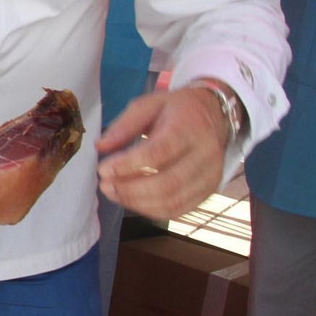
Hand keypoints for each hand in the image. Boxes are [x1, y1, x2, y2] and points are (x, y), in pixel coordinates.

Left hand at [96, 87, 231, 218]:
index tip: (102, 170)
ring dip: (137, 203)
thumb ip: (124, 125)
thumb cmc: (177, 110)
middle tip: (104, 185)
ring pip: (173, 201)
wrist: (216, 115)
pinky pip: (179, 209)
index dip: (127, 166)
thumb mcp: (149, 104)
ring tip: (113, 193)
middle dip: (130, 190)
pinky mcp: (209, 190)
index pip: (158, 153)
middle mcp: (205, 154)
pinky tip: (132, 201)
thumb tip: (100, 146)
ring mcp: (211, 176)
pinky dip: (152, 210)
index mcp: (189, 128)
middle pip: (167, 183)